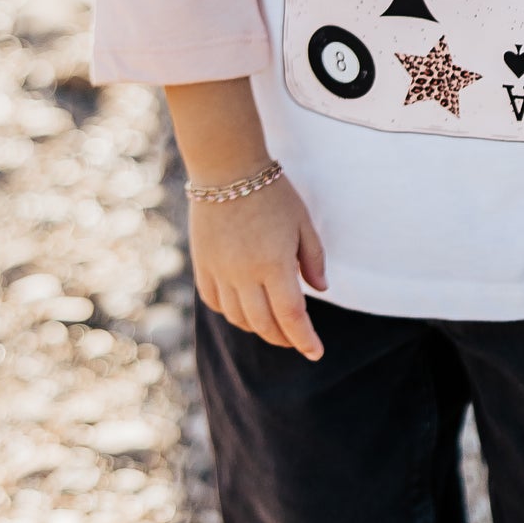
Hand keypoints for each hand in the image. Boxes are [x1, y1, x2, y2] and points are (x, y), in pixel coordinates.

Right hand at [189, 173, 327, 358]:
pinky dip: (231, 313)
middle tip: (297, 340)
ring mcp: (220, 272)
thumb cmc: (272, 192)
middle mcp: (245, 274)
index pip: (292, 316)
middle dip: (284, 338)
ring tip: (273, 326)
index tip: (316, 353)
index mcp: (274, 264)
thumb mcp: (302, 222)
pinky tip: (244, 309)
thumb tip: (321, 290)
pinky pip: (215, 302)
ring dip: (258, 329)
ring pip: (238, 318)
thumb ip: (313, 258)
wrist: (226, 169)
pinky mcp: (202, 265)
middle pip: (264, 324)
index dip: (305, 339)